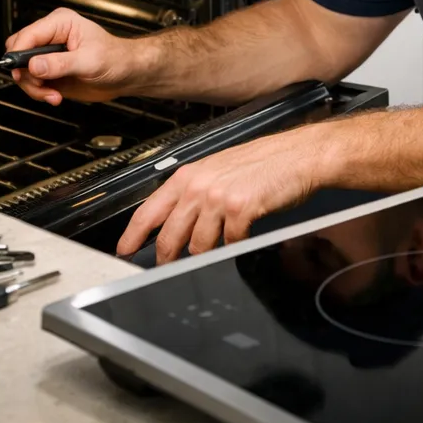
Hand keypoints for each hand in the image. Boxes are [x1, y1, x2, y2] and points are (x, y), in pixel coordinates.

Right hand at [5, 8, 135, 105]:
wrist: (126, 74)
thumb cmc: (116, 59)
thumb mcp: (89, 61)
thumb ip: (60, 63)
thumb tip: (34, 65)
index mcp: (60, 23)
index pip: (26, 36)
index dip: (19, 55)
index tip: (22, 72)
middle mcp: (51, 37)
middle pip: (18, 53)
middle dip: (26, 74)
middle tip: (41, 85)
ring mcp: (49, 55)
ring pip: (22, 71)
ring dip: (34, 87)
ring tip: (52, 95)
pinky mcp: (50, 70)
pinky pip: (31, 82)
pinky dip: (39, 92)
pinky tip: (54, 96)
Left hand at [116, 125, 331, 262]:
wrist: (298, 155)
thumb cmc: (264, 162)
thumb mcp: (220, 170)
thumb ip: (197, 191)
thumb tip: (180, 220)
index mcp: (189, 175)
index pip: (149, 210)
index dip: (133, 234)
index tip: (124, 249)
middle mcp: (199, 186)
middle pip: (169, 236)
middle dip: (167, 258)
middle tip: (168, 267)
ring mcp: (218, 198)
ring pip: (197, 245)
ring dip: (207, 252)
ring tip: (219, 245)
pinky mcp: (239, 210)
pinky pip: (229, 243)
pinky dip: (235, 245)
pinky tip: (243, 235)